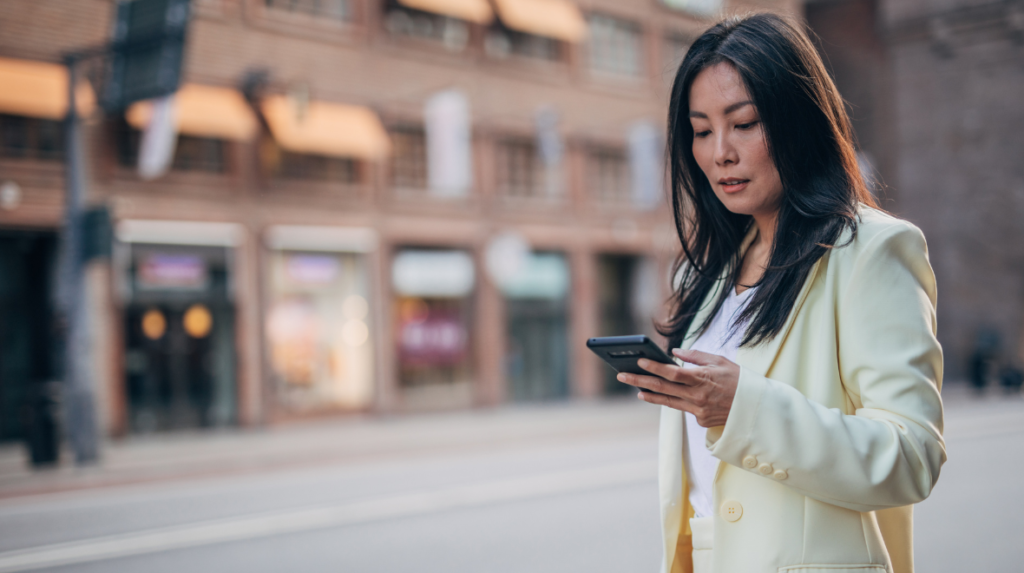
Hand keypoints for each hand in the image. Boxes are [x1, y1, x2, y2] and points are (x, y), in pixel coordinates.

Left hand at [616, 348, 739, 427]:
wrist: (756, 408)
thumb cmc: (738, 379)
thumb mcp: (720, 361)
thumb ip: (696, 356)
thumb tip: (674, 353)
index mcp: (703, 378)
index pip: (673, 373)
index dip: (654, 367)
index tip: (639, 360)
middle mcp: (699, 396)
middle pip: (663, 388)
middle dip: (640, 381)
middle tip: (622, 375)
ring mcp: (699, 410)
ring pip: (668, 402)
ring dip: (649, 395)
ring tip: (635, 389)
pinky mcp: (701, 420)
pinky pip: (683, 407)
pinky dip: (673, 400)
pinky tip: (660, 395)